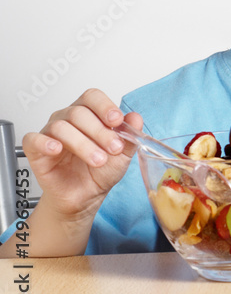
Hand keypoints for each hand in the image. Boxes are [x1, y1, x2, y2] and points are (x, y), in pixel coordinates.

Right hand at [22, 89, 141, 222]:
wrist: (86, 196)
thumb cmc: (101, 171)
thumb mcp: (123, 154)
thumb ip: (130, 135)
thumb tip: (135, 117)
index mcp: (89, 114)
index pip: (92, 97)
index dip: (105, 106)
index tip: (117, 121)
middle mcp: (68, 119)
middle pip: (79, 112)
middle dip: (100, 131)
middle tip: (114, 148)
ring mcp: (50, 133)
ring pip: (61, 127)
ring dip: (83, 144)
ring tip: (98, 160)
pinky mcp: (35, 150)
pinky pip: (33, 139)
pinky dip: (45, 142)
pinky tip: (57, 149)